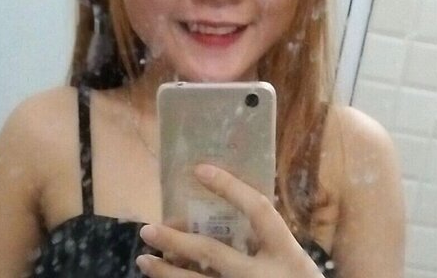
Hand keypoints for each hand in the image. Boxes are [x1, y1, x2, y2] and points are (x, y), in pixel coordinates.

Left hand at [136, 164, 323, 277]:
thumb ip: (264, 241)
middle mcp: (263, 275)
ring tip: (143, 259)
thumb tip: (216, 218)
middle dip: (176, 240)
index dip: (230, 187)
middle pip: (212, 253)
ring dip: (165, 272)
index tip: (200, 170)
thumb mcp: (293, 260)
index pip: (258, 210)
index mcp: (285, 253)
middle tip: (147, 229)